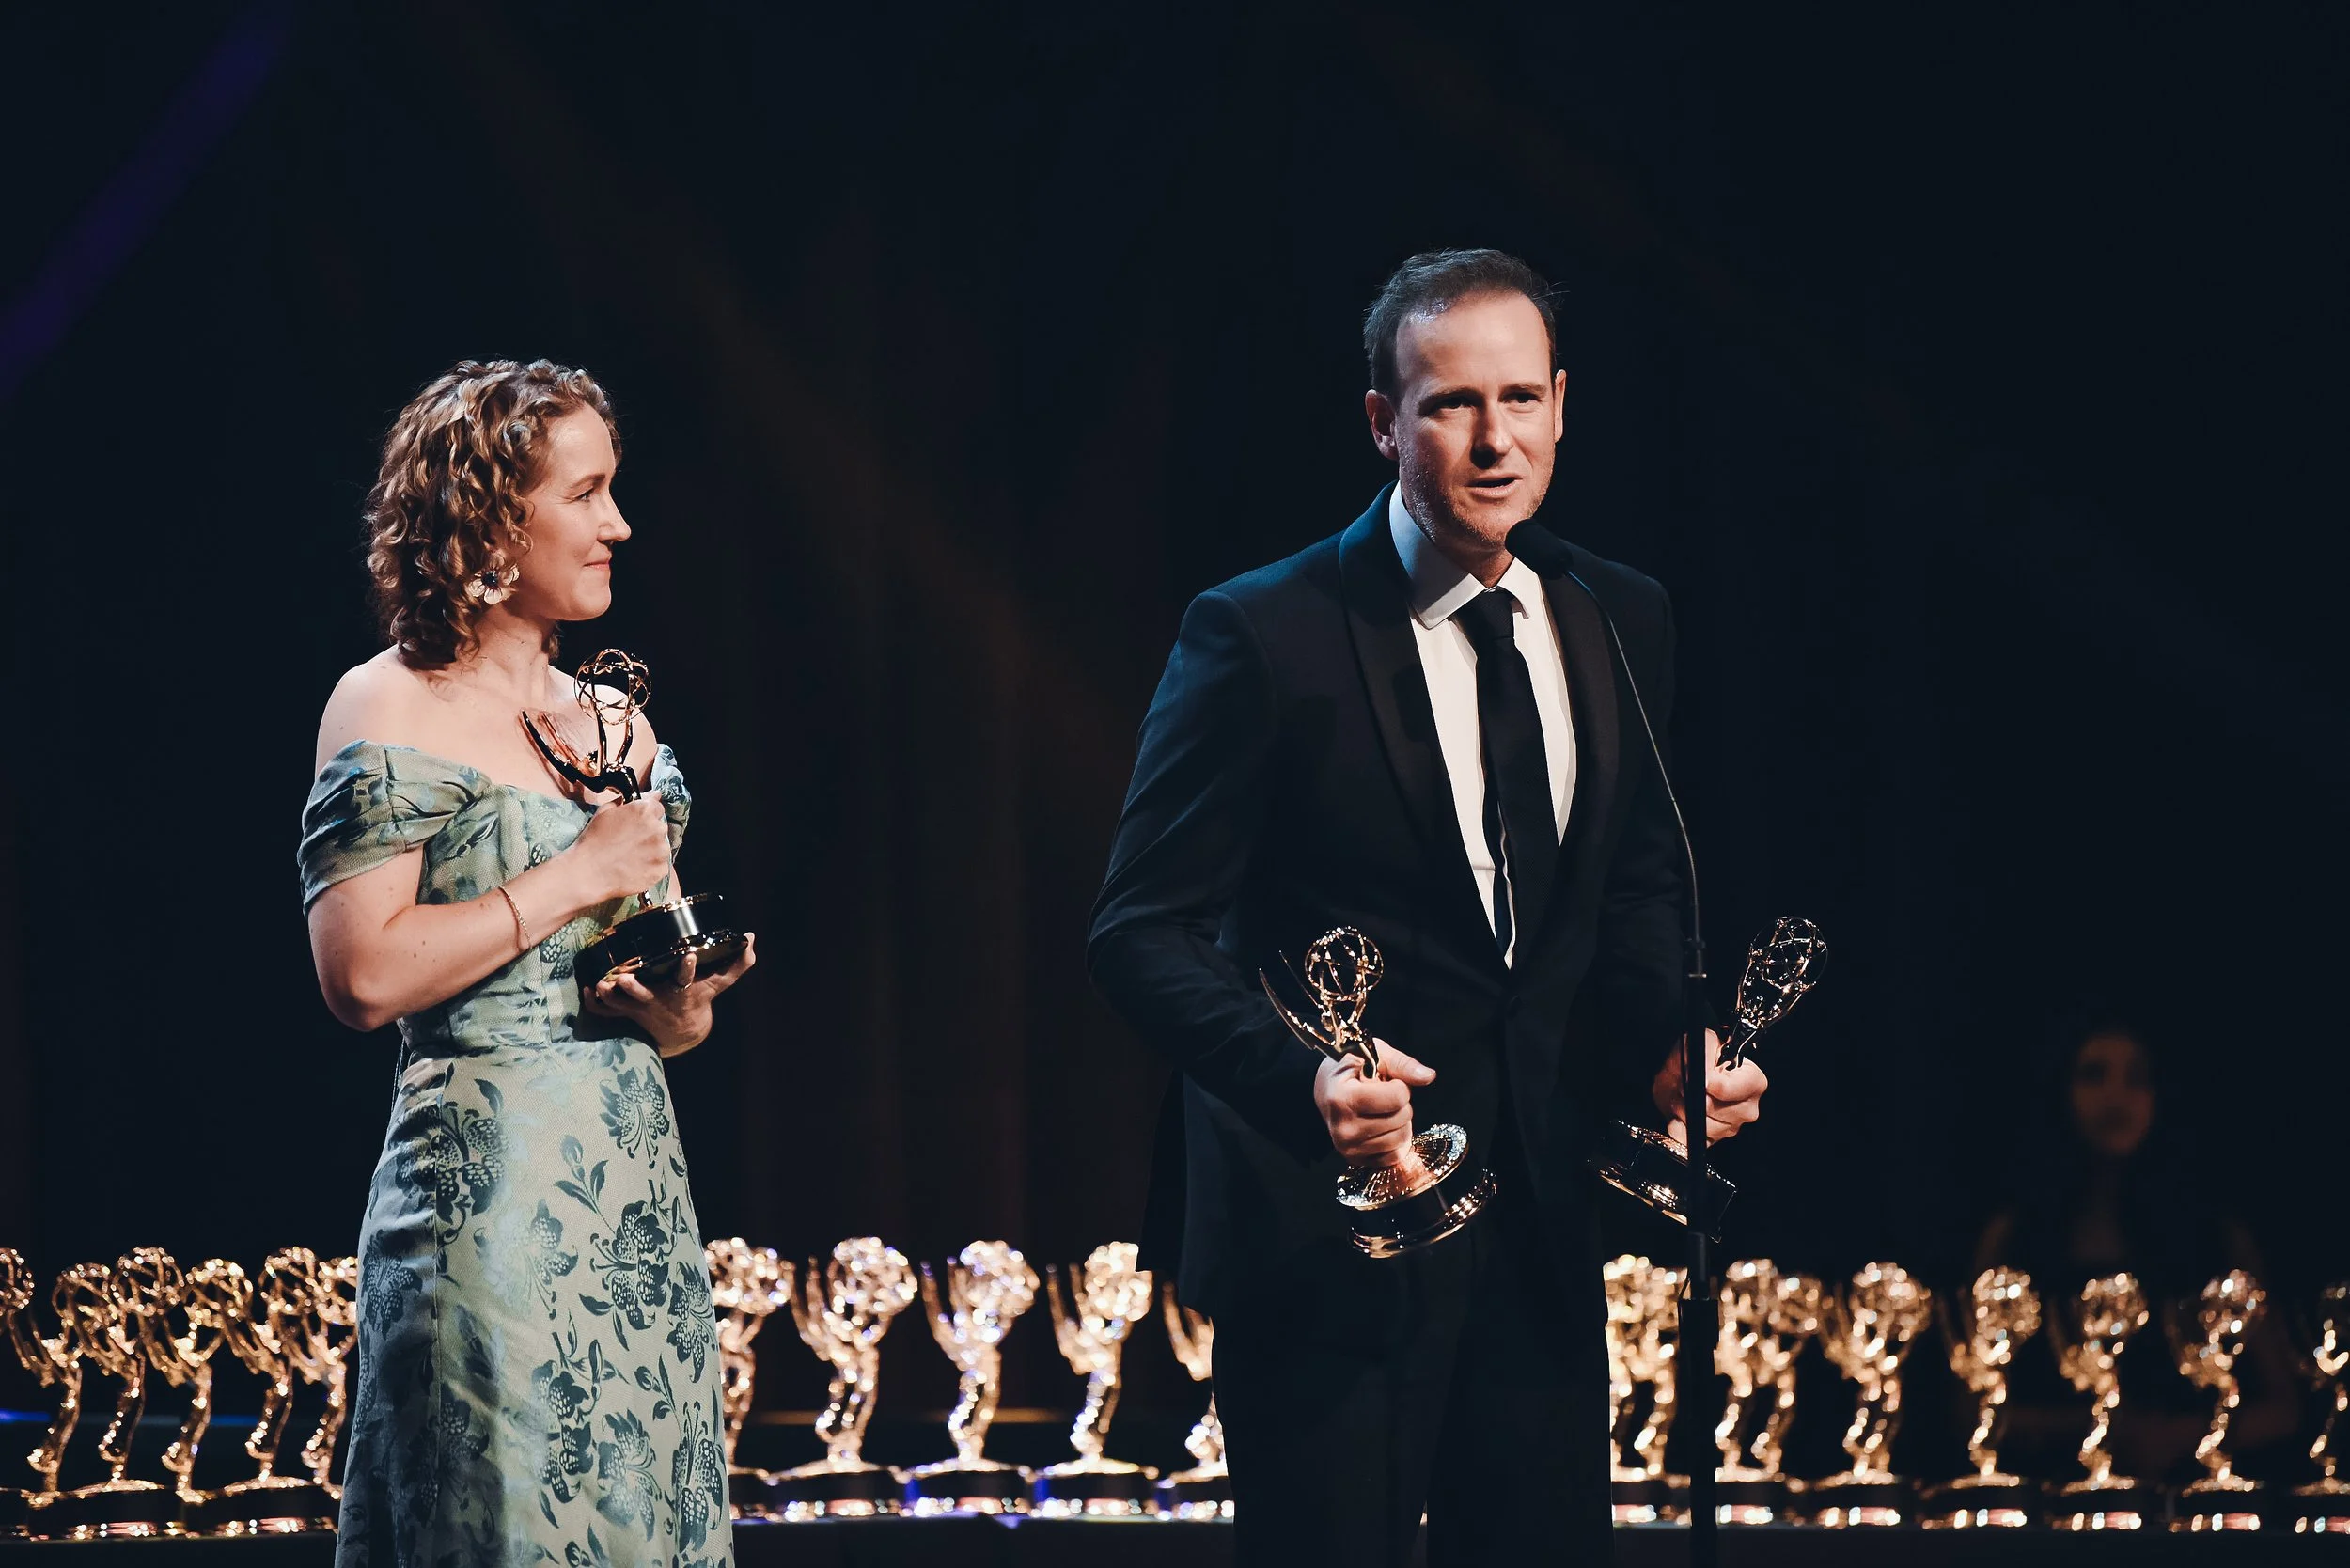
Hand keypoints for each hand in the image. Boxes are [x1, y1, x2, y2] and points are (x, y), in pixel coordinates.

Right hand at [559, 797, 672, 905]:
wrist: (588, 872)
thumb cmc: (594, 840)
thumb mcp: (605, 812)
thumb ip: (629, 801)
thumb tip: (652, 794)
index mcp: (645, 811)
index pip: (657, 807)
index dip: (646, 815)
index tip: (637, 823)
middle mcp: (658, 829)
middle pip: (660, 828)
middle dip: (649, 833)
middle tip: (630, 843)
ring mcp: (662, 851)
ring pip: (661, 847)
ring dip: (651, 850)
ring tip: (631, 858)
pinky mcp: (661, 870)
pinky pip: (660, 866)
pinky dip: (651, 867)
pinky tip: (634, 869)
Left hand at [585, 934, 756, 1056]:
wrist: (682, 1031)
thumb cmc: (700, 998)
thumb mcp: (719, 983)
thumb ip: (737, 963)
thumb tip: (752, 938)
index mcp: (681, 990)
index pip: (686, 977)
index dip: (688, 967)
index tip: (690, 956)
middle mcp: (659, 999)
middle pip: (644, 995)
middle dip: (635, 988)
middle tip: (626, 979)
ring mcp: (640, 1007)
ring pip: (621, 1004)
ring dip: (610, 995)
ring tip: (600, 984)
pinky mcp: (627, 1012)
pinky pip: (607, 1011)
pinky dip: (595, 1003)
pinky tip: (588, 988)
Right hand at [1313, 1039, 1435, 1165]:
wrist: (1326, 1089)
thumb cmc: (1351, 1069)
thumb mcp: (1374, 1055)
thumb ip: (1403, 1064)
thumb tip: (1429, 1076)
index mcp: (1342, 1098)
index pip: (1398, 1097)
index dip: (1399, 1085)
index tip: (1383, 1081)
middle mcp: (1343, 1128)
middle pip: (1402, 1118)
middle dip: (1400, 1104)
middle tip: (1381, 1096)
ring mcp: (1348, 1148)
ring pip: (1401, 1139)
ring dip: (1399, 1122)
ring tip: (1381, 1110)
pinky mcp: (1356, 1160)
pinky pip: (1394, 1156)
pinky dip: (1394, 1141)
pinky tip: (1381, 1127)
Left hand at [1651, 1029, 1767, 1149]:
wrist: (1675, 1078)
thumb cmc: (1694, 1059)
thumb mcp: (1700, 1042)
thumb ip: (1706, 1050)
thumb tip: (1707, 1075)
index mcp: (1752, 1080)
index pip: (1739, 1088)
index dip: (1715, 1083)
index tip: (1701, 1077)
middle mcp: (1747, 1106)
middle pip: (1718, 1109)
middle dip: (1695, 1095)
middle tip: (1687, 1083)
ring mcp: (1730, 1127)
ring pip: (1703, 1126)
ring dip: (1684, 1108)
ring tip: (1684, 1095)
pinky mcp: (1711, 1141)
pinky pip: (1691, 1140)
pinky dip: (1679, 1127)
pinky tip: (1679, 1115)